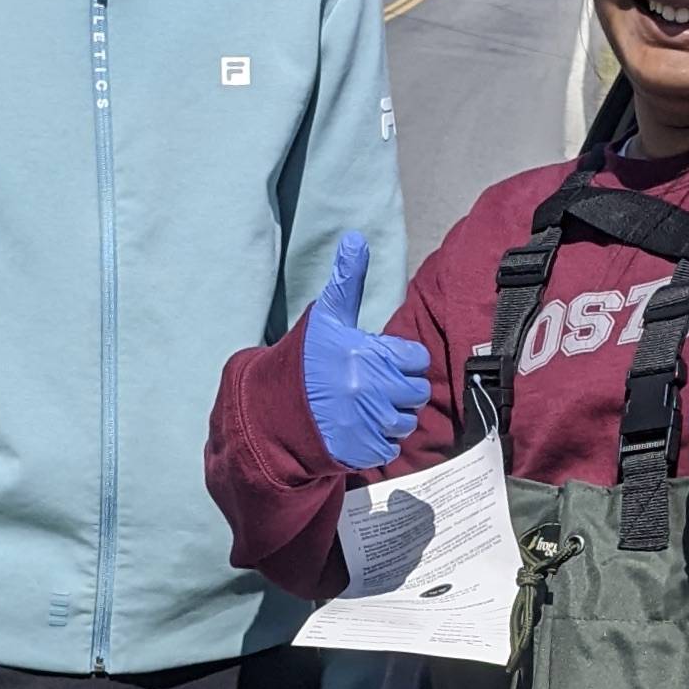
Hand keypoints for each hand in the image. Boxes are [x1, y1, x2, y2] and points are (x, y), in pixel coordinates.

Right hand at [301, 232, 430, 469]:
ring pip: (407, 421)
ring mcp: (365, 422)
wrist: (272, 413)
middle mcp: (368, 388)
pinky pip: (392, 447)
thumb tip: (355, 238)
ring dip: (391, 417)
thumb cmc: (305, 361)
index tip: (378, 362)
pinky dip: (379, 442)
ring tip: (363, 409)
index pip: (416, 359)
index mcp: (364, 353)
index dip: (400, 361)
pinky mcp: (361, 450)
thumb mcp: (326, 318)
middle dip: (399, 390)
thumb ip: (347, 281)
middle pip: (416, 392)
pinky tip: (356, 429)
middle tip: (370, 387)